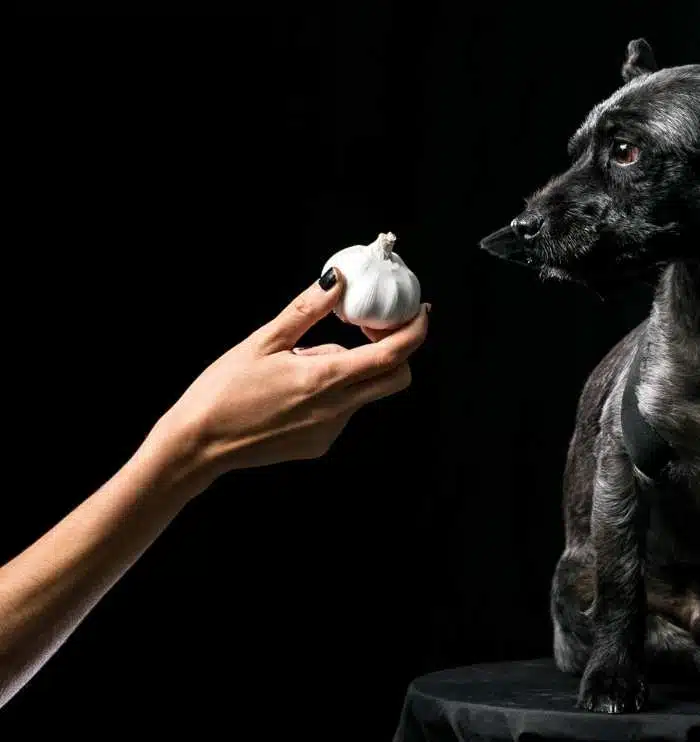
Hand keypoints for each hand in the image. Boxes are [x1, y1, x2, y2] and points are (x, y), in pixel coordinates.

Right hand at [146, 269, 429, 489]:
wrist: (198, 444)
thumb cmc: (223, 389)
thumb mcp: (264, 341)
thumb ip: (306, 310)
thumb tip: (338, 279)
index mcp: (326, 378)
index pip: (393, 354)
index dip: (414, 331)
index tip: (420, 311)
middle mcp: (337, 409)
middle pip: (395, 378)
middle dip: (396, 351)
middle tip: (370, 329)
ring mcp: (331, 431)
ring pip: (364, 393)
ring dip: (354, 370)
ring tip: (304, 360)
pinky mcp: (320, 445)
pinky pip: (342, 411)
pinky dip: (334, 392)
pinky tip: (295, 389)